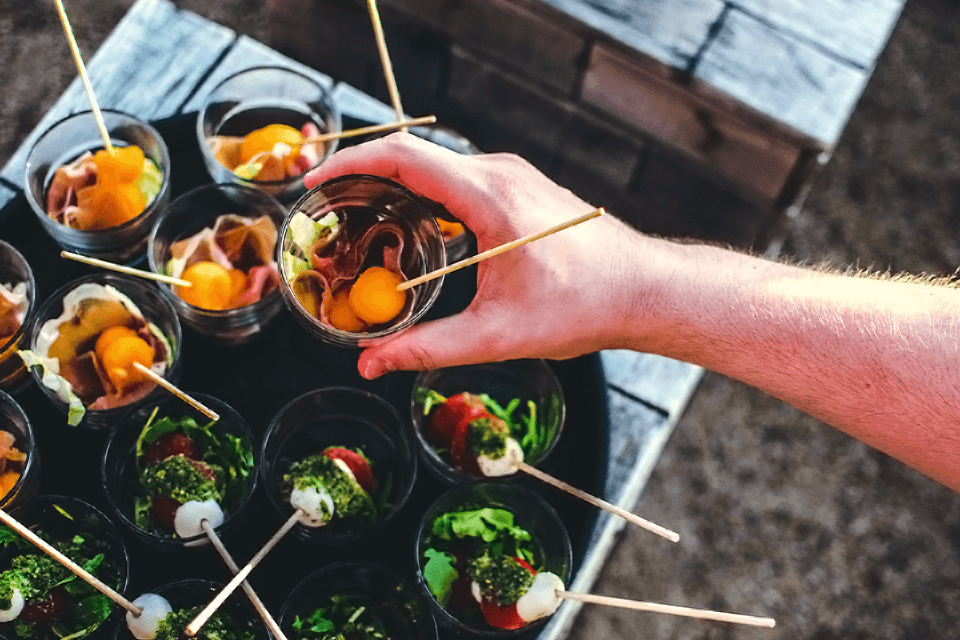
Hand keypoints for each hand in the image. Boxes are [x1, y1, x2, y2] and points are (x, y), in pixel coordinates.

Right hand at [305, 133, 650, 378]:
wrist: (642, 289)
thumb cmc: (583, 306)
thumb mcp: (498, 335)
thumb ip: (428, 348)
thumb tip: (370, 364)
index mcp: (489, 196)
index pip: (404, 157)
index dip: (350, 164)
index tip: (315, 183)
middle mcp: (499, 172)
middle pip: (412, 158)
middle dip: (362, 181)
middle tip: (328, 217)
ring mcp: (512, 175)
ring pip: (435, 169)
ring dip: (394, 191)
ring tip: (361, 226)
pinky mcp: (520, 187)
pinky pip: (458, 180)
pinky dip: (424, 198)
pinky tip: (413, 234)